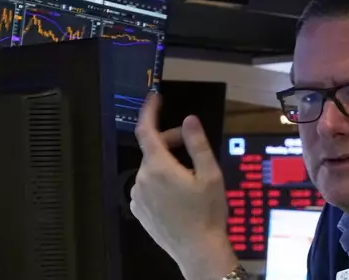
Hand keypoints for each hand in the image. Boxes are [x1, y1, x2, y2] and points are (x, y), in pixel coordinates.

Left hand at [130, 94, 237, 279]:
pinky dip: (160, 182)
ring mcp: (138, 196)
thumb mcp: (210, 174)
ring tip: (190, 180)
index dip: (149, 111)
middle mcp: (142, 179)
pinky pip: (147, 185)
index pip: (146, 130)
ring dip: (167, 165)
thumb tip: (189, 120)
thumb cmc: (207, 213)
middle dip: (172, 143)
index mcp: (158, 167)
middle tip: (194, 151)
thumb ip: (197, 143)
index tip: (154, 98)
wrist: (198, 251)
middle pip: (154, 150)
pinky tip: (178, 195)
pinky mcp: (139, 209)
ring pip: (151, 168)